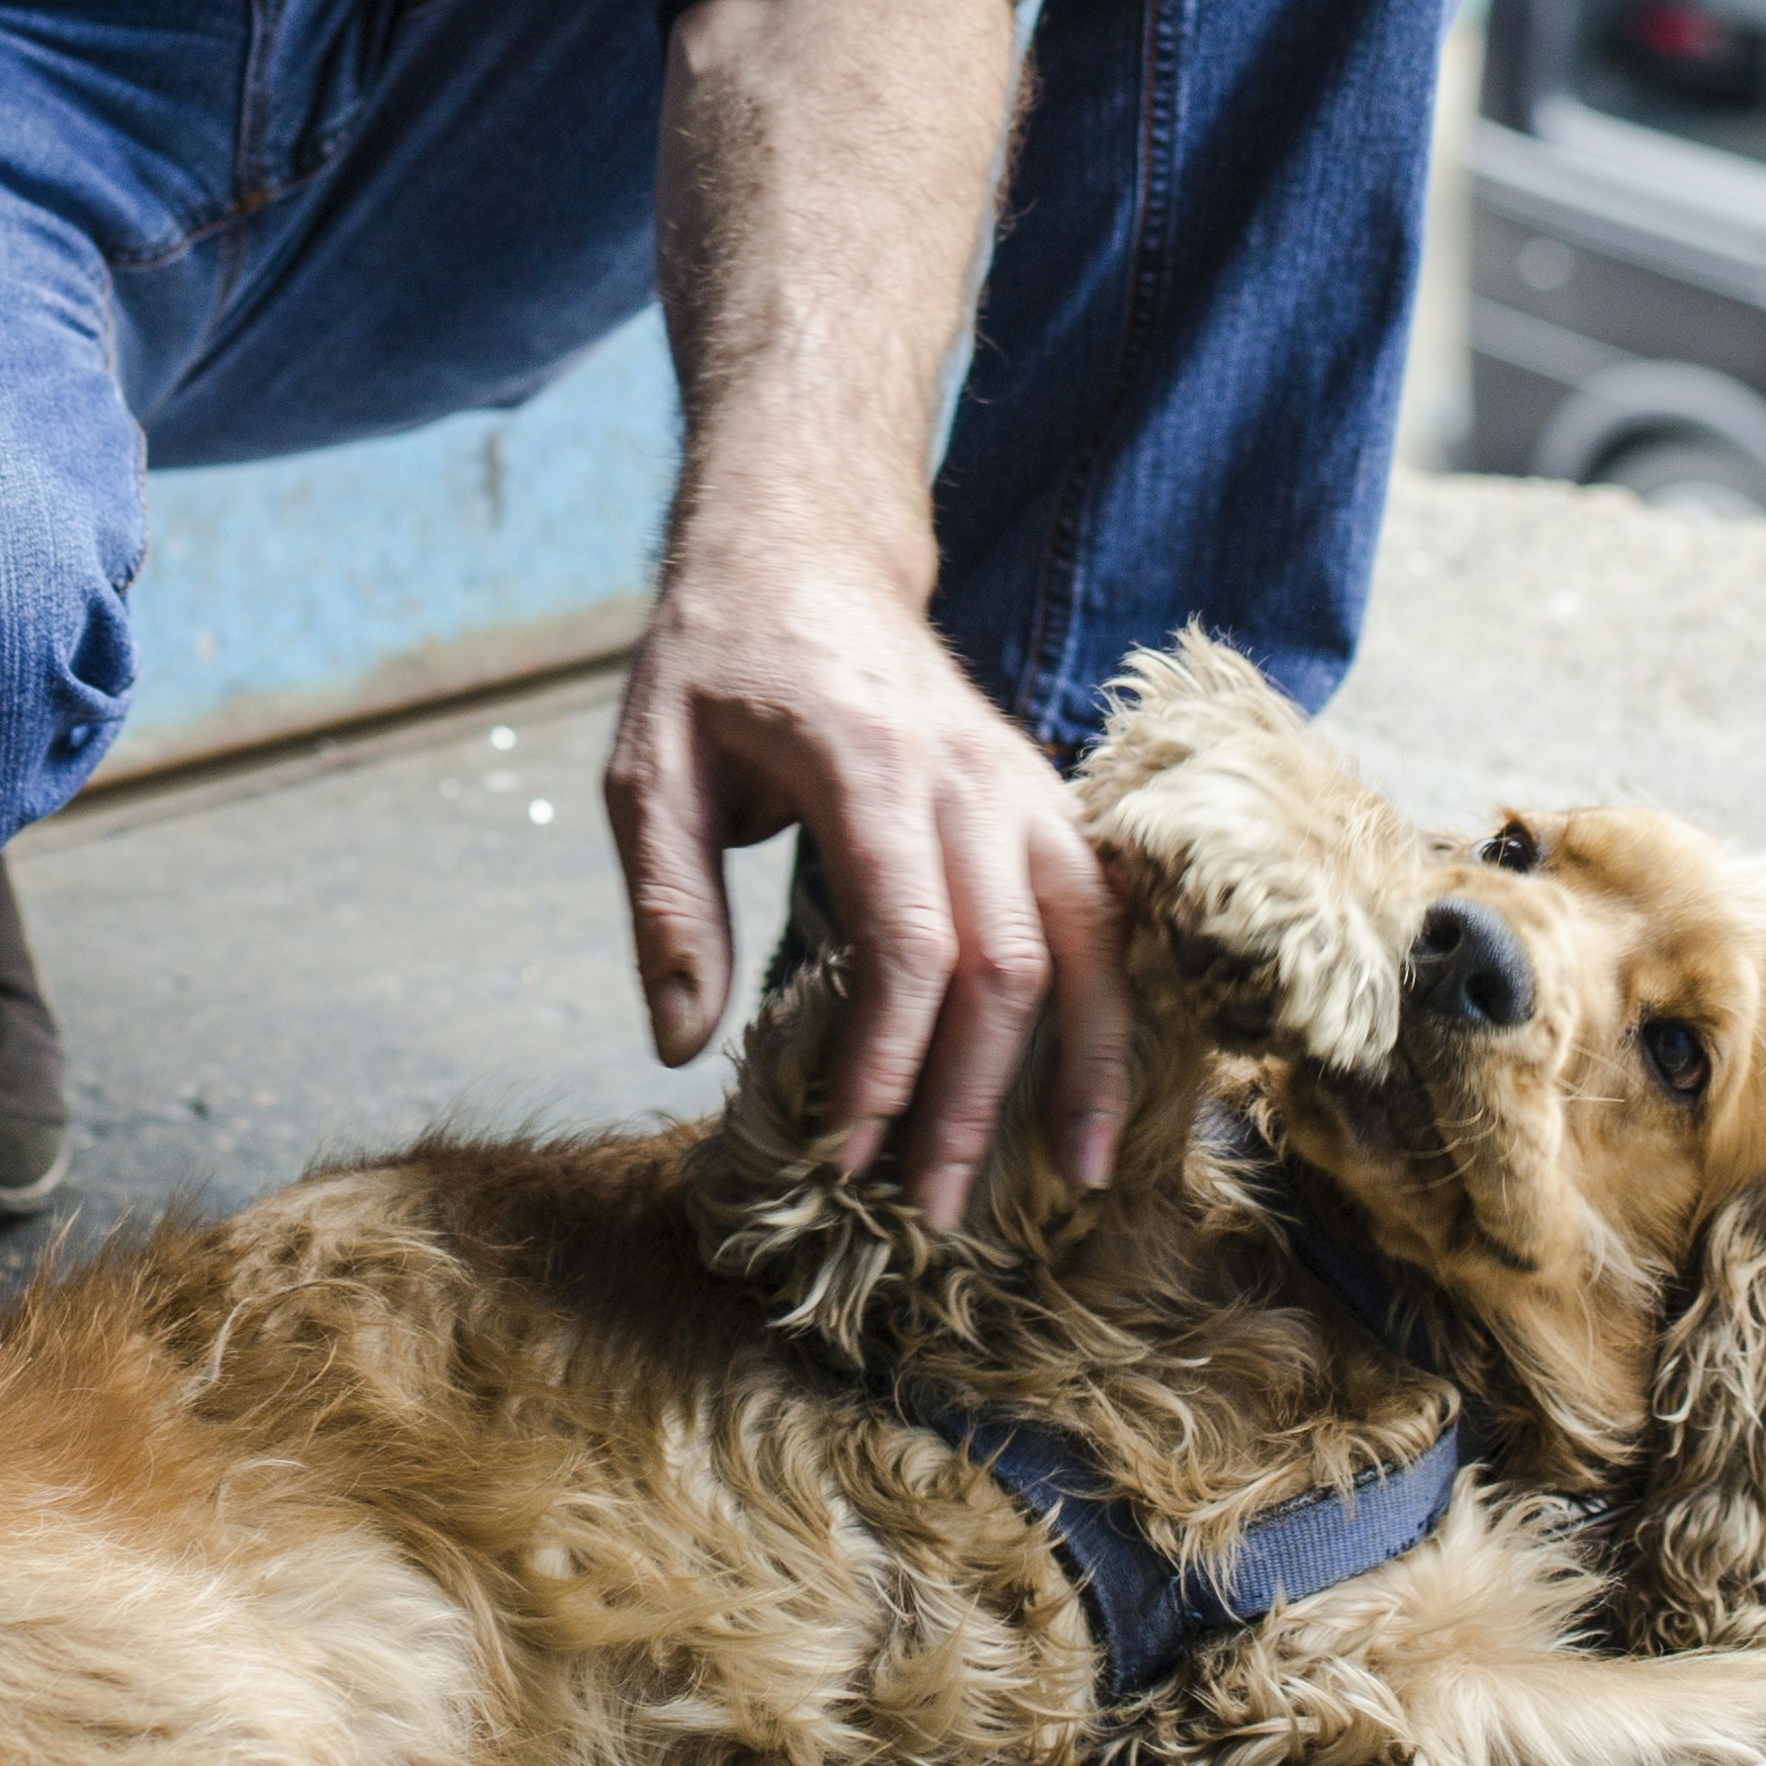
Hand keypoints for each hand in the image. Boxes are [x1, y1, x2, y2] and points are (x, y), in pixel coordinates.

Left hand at [605, 542, 1128, 1228]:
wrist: (804, 553)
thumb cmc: (715, 664)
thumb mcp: (647, 767)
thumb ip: (669, 906)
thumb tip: (678, 1046)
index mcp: (864, 764)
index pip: (909, 944)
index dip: (888, 1064)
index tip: (847, 1154)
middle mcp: (968, 774)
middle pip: (1009, 963)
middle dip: (979, 1100)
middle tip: (938, 1212)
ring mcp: (1025, 780)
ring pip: (1091, 939)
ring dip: (1088, 1065)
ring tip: (1080, 1177)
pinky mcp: (1049, 796)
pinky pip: (1109, 911)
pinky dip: (1118, 1003)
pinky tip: (1109, 1084)